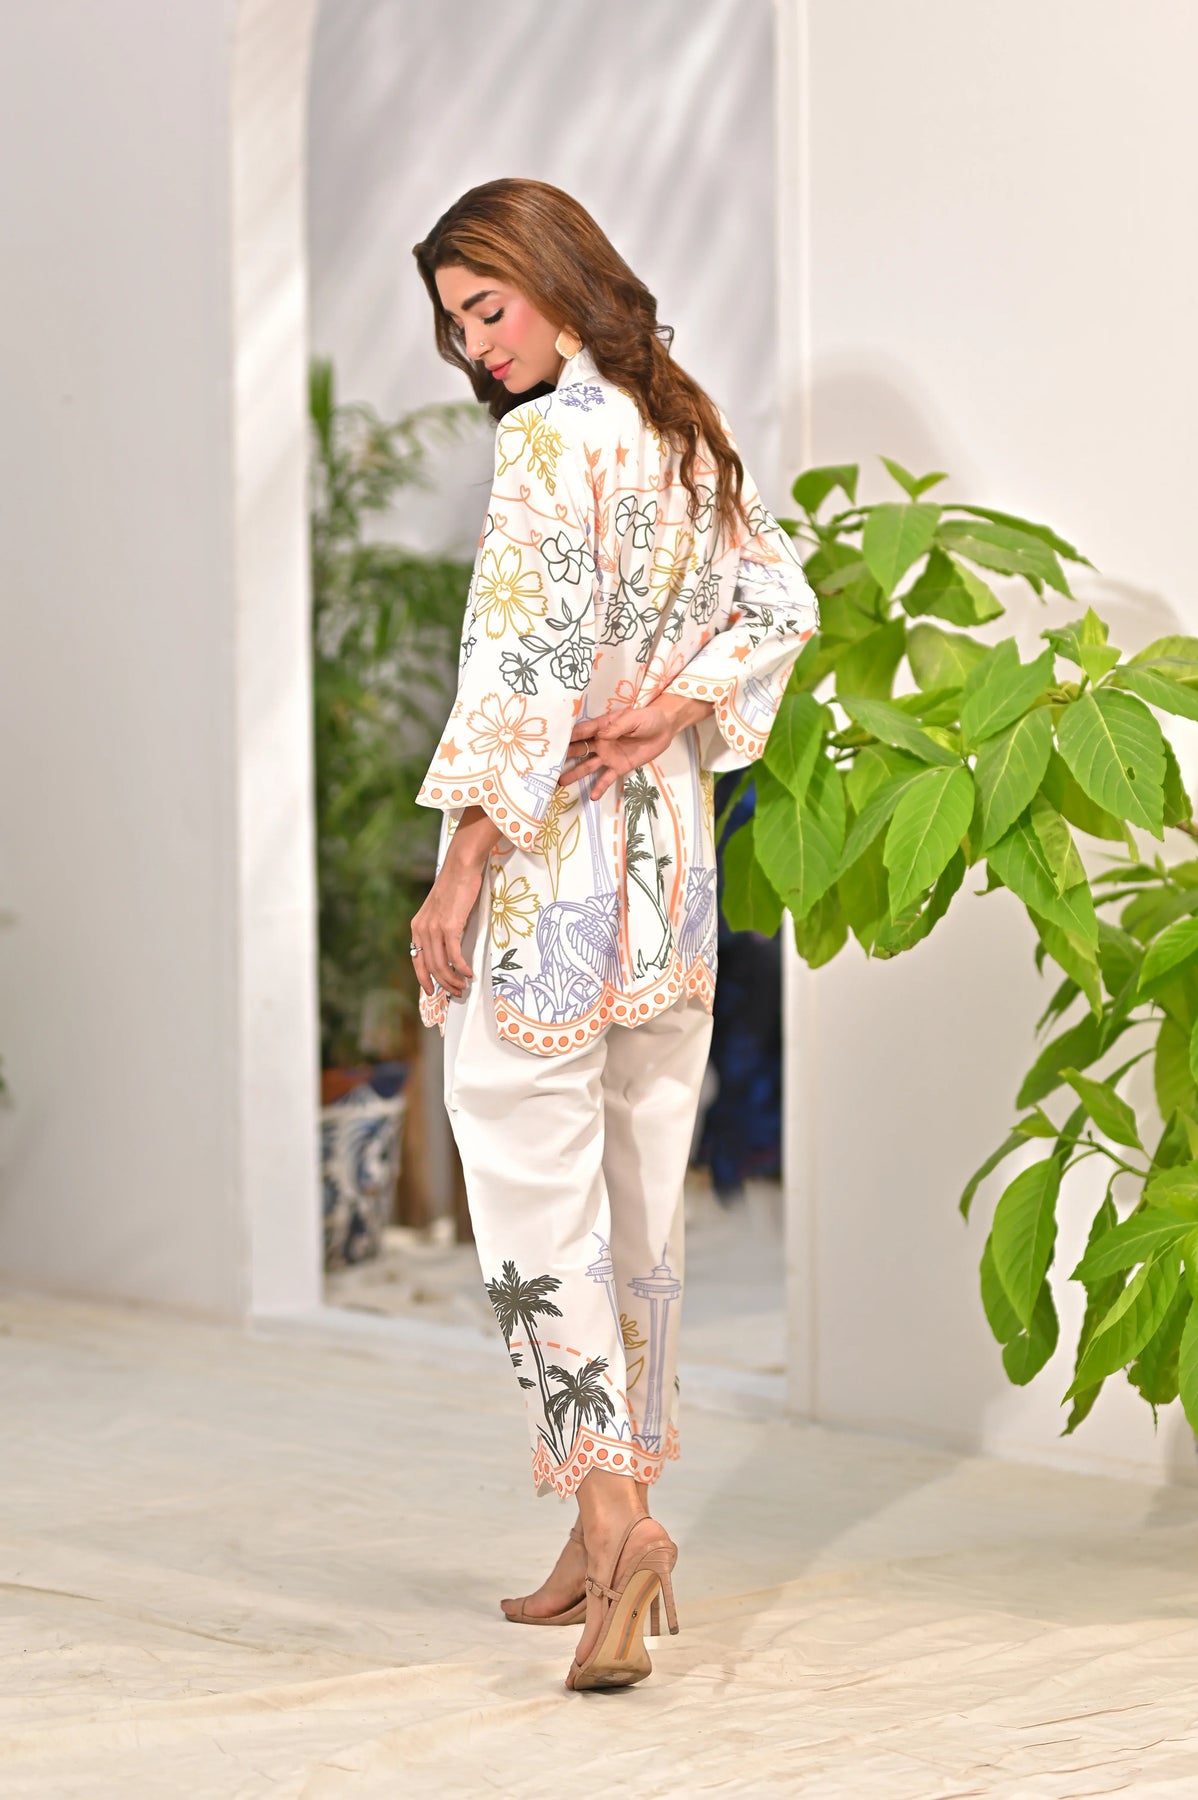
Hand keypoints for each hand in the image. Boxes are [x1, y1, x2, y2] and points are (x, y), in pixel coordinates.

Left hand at [410, 806, 500, 998]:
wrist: (460, 866)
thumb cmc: (455, 886)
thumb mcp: (441, 910)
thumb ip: (440, 928)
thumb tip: (450, 949)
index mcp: (417, 927)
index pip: (417, 960)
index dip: (423, 979)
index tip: (432, 991)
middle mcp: (422, 929)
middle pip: (430, 967)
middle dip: (444, 984)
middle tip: (457, 993)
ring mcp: (434, 928)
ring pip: (442, 965)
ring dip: (454, 980)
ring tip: (464, 986)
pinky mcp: (449, 926)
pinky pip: (454, 955)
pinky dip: (462, 968)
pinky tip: (469, 973)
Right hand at [561, 693, 713, 799]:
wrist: (664, 729)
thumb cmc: (647, 719)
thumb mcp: (634, 719)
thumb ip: (618, 727)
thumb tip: (602, 734)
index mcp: (603, 727)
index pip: (582, 732)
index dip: (568, 736)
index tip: (552, 741)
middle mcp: (602, 742)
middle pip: (580, 749)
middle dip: (565, 755)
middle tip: (548, 763)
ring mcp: (609, 755)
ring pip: (588, 765)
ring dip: (575, 773)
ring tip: (561, 781)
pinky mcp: (619, 766)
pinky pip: (607, 778)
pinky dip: (600, 787)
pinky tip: (592, 796)